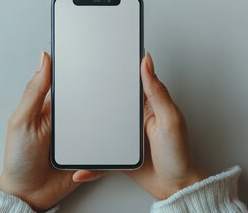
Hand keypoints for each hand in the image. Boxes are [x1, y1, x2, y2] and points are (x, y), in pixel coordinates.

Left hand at [0, 52, 100, 210]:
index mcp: (51, 107)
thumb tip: (43, 60)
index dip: (80, 69)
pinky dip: (109, 144)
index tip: (94, 56)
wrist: (29, 195)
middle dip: (103, 94)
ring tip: (119, 112)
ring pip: (103, 120)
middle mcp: (68, 120)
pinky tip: (108, 143)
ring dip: (109, 119)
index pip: (69, 82)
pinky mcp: (89, 153)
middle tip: (115, 85)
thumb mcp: (22, 121)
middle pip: (91, 100)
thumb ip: (34, 92)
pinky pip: (106, 144)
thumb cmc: (20, 159)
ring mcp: (80, 137)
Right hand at [75, 53, 206, 199]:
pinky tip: (81, 168)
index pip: (129, 83)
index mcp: (148, 105)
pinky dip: (91, 165)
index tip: (97, 62)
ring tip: (70, 130)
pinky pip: (101, 158)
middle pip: (109, 105)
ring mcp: (125, 138)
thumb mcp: (169, 119)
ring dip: (86, 132)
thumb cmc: (178, 153)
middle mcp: (134, 120)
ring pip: (100, 130)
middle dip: (92, 101)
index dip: (115, 72)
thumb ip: (157, 91)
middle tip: (74, 94)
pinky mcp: (119, 155)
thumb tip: (147, 62)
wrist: (175, 186)